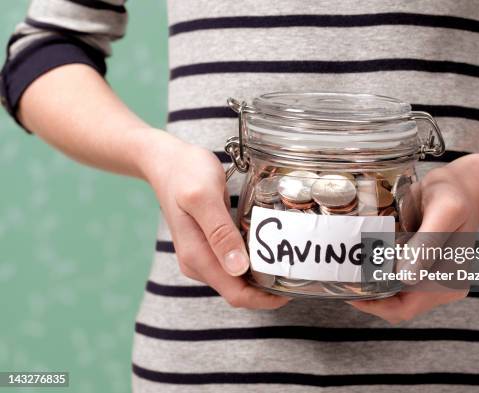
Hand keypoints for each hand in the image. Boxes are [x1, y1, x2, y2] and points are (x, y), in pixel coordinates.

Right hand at [139, 130, 289, 308]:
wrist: (166, 161)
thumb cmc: (185, 172)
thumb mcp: (204, 196)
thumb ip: (220, 232)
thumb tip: (238, 269)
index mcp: (197, 257)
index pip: (236, 294)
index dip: (264, 299)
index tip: (292, 291)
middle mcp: (198, 263)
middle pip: (239, 291)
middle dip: (267, 290)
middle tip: (299, 274)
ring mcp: (202, 255)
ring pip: (238, 279)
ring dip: (262, 277)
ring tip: (290, 264)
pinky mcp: (209, 245)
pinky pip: (235, 263)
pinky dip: (254, 262)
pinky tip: (270, 250)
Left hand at [349, 154, 478, 323]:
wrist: (461, 185)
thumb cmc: (455, 194)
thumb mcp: (445, 210)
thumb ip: (428, 243)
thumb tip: (406, 277)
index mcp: (449, 280)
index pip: (405, 307)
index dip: (374, 304)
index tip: (348, 289)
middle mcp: (441, 286)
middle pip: (395, 305)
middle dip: (368, 295)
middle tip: (343, 275)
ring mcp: (431, 279)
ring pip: (392, 294)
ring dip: (371, 285)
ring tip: (349, 267)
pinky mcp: (421, 268)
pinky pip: (394, 279)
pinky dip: (377, 273)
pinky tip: (363, 259)